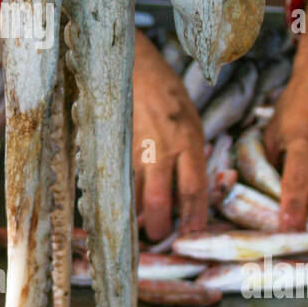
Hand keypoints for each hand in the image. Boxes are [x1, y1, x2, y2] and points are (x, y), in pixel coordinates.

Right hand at [133, 29, 207, 240]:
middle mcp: (161, 149)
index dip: (193, 218)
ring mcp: (134, 150)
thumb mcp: (193, 124)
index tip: (193, 235)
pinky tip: (121, 206)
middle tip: (160, 236)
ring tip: (140, 227)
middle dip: (159, 226)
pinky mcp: (114, 148)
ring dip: (136, 217)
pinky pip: (116, 182)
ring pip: (133, 196)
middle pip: (159, 200)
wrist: (135, 70)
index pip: (192, 189)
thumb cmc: (169, 98)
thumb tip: (191, 195)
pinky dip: (119, 198)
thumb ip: (193, 157)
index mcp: (188, 142)